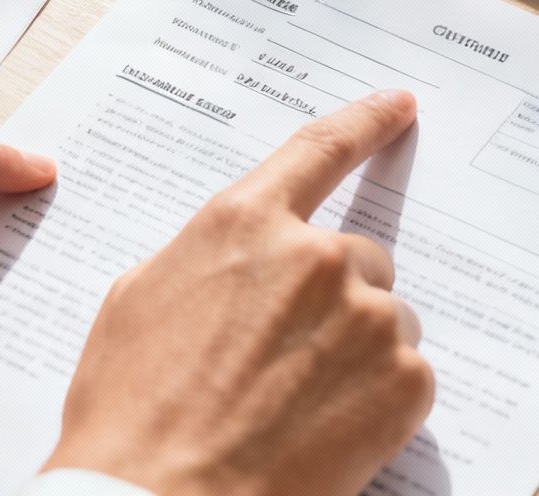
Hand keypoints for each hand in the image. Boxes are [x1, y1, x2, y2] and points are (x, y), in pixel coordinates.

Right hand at [43, 89, 431, 495]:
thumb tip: (236, 264)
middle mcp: (315, 257)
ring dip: (357, 351)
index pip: (319, 149)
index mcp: (244, 224)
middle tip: (287, 359)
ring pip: (385, 320)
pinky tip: (325, 431)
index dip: (366, 122)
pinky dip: (378, 402)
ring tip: (296, 405)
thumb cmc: (132, 414)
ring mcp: (365, 318)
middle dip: (336, 299)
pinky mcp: (402, 382)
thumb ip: (205, 260)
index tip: (399, 106)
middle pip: (360, 257)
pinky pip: (406, 376)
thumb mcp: (138, 302)